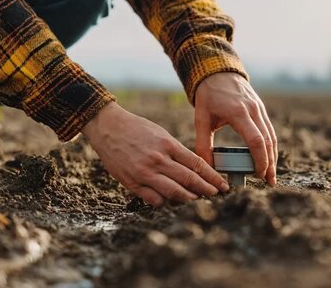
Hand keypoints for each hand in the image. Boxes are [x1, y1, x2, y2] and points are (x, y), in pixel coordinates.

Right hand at [82, 102, 229, 206]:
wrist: (108, 127)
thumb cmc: (136, 129)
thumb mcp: (160, 134)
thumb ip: (176, 151)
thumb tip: (194, 169)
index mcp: (168, 145)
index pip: (197, 164)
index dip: (212, 177)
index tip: (222, 185)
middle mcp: (158, 160)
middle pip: (189, 180)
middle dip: (206, 190)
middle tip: (216, 196)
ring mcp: (145, 173)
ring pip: (174, 193)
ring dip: (189, 199)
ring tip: (197, 200)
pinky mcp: (132, 182)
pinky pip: (154, 199)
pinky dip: (165, 202)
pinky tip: (170, 201)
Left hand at [194, 73, 277, 185]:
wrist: (217, 72)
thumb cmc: (208, 97)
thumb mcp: (201, 119)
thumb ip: (203, 144)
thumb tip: (207, 168)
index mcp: (238, 113)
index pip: (256, 141)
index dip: (260, 160)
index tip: (257, 175)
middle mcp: (253, 110)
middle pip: (268, 141)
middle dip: (270, 163)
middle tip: (268, 182)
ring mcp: (259, 108)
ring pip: (272, 136)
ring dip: (273, 157)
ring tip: (270, 175)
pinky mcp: (261, 108)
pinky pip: (269, 130)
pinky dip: (270, 146)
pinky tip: (268, 158)